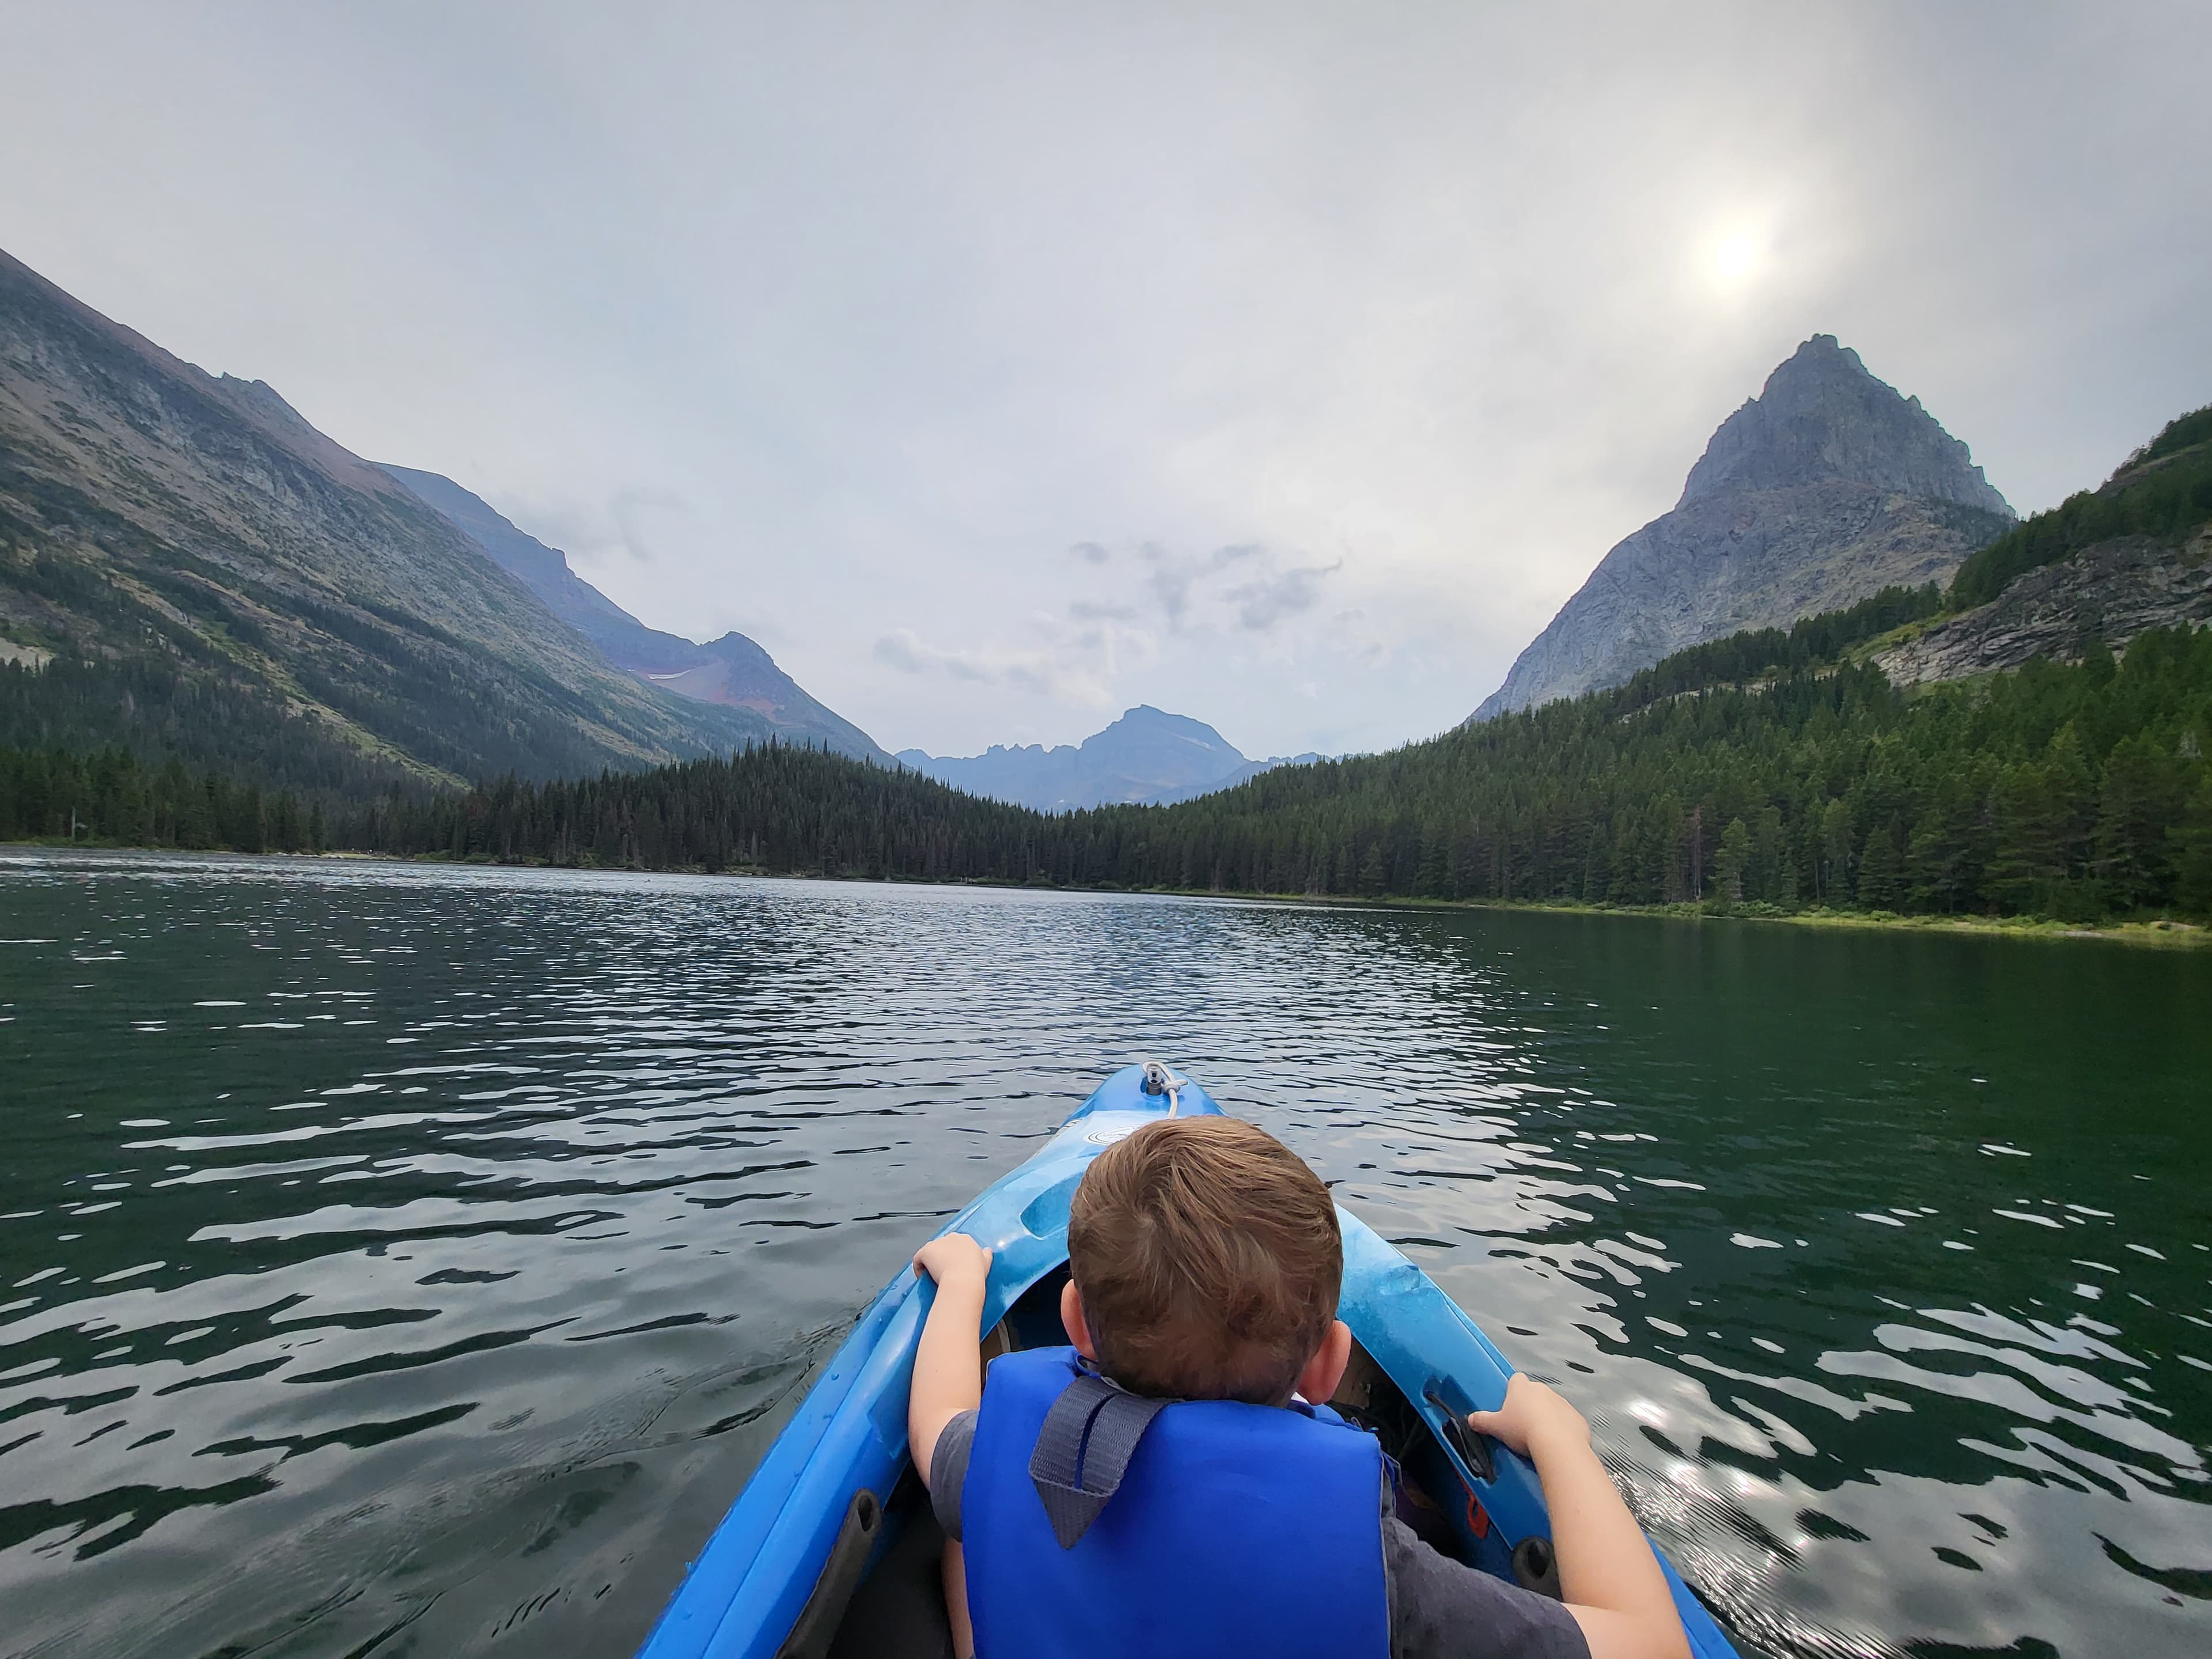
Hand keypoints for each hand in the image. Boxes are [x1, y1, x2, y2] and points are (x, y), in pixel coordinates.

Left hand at [912, 1232, 991, 1291]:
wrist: (963, 1279)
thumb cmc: (975, 1273)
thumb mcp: (986, 1262)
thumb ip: (986, 1254)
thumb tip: (987, 1251)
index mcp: (965, 1239)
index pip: (955, 1245)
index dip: (953, 1256)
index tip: (954, 1267)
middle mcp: (950, 1237)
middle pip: (942, 1246)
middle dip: (941, 1257)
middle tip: (944, 1272)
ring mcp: (937, 1243)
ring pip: (930, 1252)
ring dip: (930, 1262)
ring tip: (933, 1276)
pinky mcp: (925, 1251)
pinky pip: (918, 1259)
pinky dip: (919, 1267)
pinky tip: (923, 1277)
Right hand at [1466, 1372, 1589, 1461]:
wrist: (1557, 1444)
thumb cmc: (1523, 1430)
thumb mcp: (1496, 1427)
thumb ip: (1482, 1421)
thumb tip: (1470, 1419)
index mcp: (1522, 1388)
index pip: (1516, 1380)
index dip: (1513, 1391)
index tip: (1510, 1406)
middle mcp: (1543, 1390)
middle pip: (1534, 1394)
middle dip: (1530, 1407)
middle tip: (1522, 1427)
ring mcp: (1563, 1403)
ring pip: (1552, 1407)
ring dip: (1547, 1418)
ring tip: (1539, 1439)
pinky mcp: (1577, 1418)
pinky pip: (1567, 1422)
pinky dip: (1563, 1430)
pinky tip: (1556, 1445)